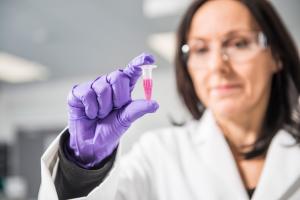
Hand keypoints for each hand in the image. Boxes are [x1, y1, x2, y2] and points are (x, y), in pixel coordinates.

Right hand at [67, 53, 158, 167]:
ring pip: (102, 87)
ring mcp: (93, 87)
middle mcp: (108, 85)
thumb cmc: (109, 130)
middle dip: (119, 97)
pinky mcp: (79, 92)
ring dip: (104, 107)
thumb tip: (155, 104)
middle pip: (118, 76)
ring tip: (100, 115)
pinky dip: (91, 109)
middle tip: (114, 110)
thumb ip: (138, 110)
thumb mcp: (125, 120)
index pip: (131, 72)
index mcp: (122, 90)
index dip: (139, 63)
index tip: (148, 58)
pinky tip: (90, 114)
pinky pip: (88, 93)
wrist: (91, 144)